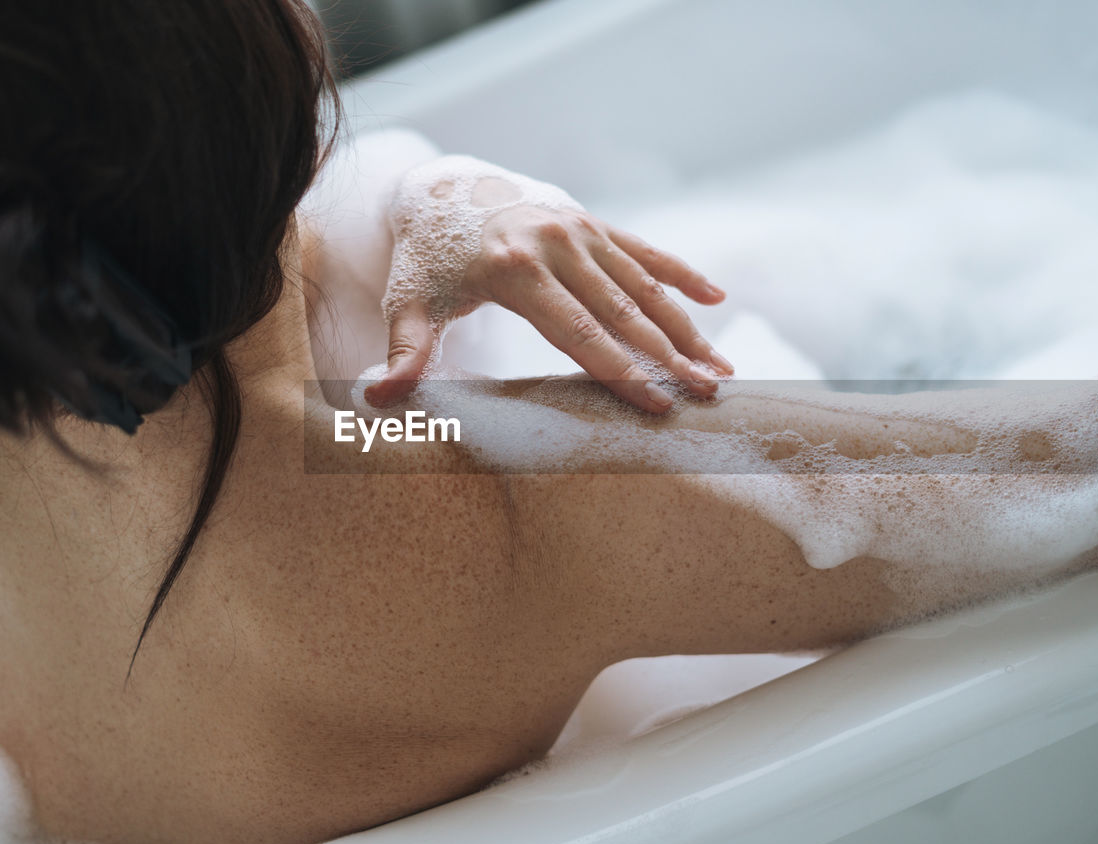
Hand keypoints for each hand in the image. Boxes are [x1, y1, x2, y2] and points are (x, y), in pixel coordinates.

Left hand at [365, 202, 732, 411]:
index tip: (656, 404)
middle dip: (670, 356)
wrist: (441, 184)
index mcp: (516, 269)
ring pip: (644, 284)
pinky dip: (680, 273)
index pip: (579, 331)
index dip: (620, 371)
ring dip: (686, 326)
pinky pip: (644, 249)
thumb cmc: (425, 257)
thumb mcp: (407, 302)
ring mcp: (581, 228)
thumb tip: (377, 400)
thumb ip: (404, 352)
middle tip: (708, 394)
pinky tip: (718, 300)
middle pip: (623, 311)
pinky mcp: (592, 220)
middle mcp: (557, 243)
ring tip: (720, 366)